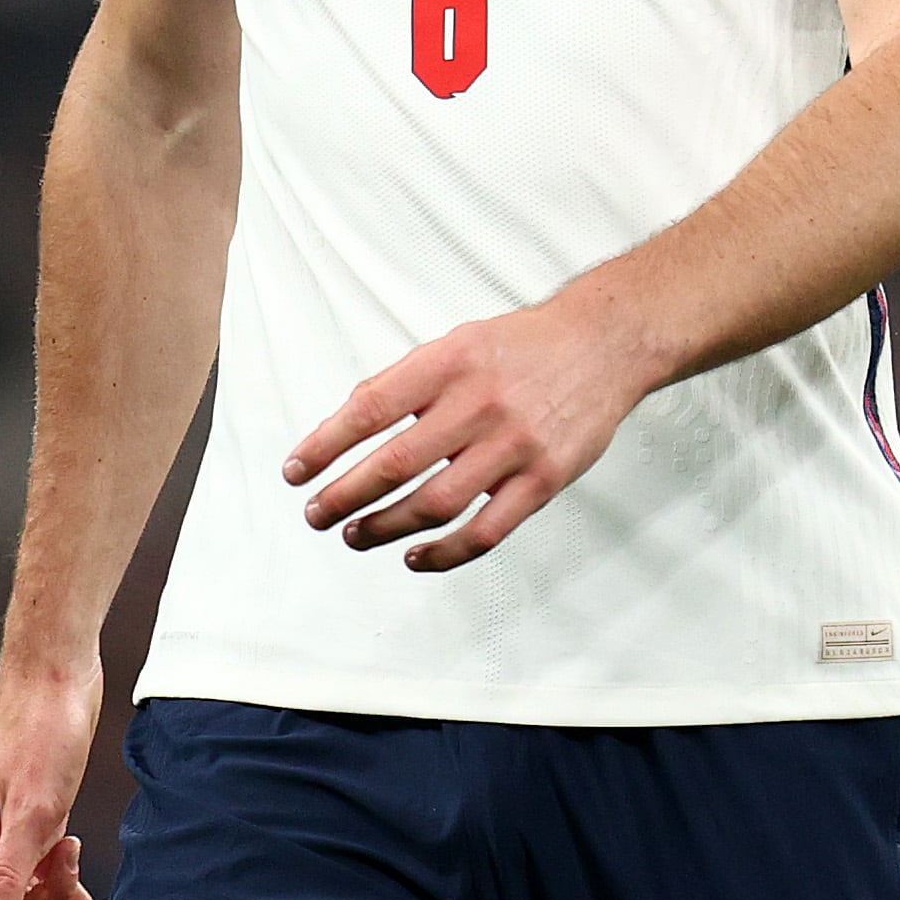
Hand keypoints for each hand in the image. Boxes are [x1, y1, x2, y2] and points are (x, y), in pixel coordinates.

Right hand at [0, 661, 110, 899]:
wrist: (55, 672)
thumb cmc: (43, 733)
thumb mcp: (34, 808)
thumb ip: (8, 875)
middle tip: (70, 857)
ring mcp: (4, 842)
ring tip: (80, 849)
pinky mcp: (32, 827)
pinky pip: (46, 884)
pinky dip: (71, 893)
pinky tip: (97, 891)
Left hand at [285, 294, 658, 573]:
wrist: (605, 344)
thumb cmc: (522, 346)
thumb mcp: (457, 342)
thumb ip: (407, 382)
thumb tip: (345, 426)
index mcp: (449, 363)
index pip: (370, 409)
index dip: (325, 444)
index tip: (295, 471)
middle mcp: (479, 403)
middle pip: (395, 464)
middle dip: (344, 495)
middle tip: (315, 513)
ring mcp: (514, 445)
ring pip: (434, 504)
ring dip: (384, 527)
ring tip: (354, 536)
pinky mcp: (543, 480)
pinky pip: (486, 531)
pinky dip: (444, 553)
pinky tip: (414, 556)